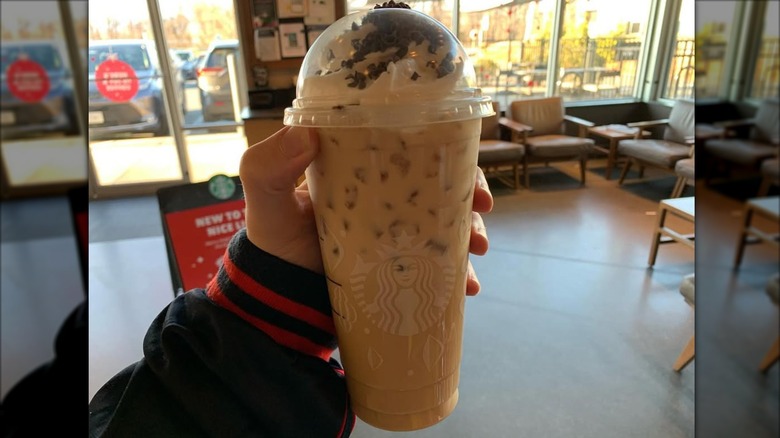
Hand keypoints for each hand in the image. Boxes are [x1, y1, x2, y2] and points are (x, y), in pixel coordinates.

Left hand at [239, 126, 492, 294]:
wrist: (281, 298)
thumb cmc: (276, 243)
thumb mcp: (266, 199)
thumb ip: (269, 166)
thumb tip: (307, 135)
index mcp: (363, 170)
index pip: (411, 149)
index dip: (446, 151)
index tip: (467, 165)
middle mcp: (387, 198)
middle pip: (442, 186)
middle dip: (471, 194)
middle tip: (482, 212)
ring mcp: (399, 234)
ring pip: (449, 225)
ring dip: (472, 235)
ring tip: (477, 255)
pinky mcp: (404, 268)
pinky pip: (441, 267)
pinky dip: (460, 275)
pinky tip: (467, 288)